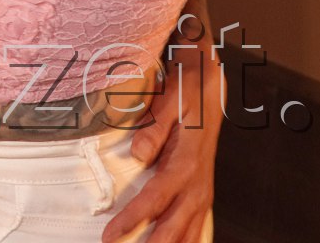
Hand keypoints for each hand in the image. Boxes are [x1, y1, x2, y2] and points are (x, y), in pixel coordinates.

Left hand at [102, 54, 216, 242]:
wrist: (209, 90)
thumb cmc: (187, 94)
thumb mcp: (169, 101)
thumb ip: (154, 129)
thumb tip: (138, 153)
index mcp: (186, 163)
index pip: (155, 199)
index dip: (131, 219)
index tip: (110, 234)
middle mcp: (197, 184)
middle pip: (172, 226)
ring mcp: (202, 192)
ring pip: (188, 233)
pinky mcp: (201, 194)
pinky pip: (196, 228)